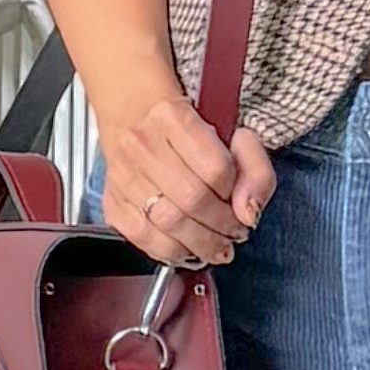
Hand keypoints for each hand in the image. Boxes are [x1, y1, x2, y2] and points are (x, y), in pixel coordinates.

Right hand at [97, 80, 274, 266]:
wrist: (140, 124)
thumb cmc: (190, 135)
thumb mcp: (235, 139)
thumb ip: (256, 172)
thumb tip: (249, 212)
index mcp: (173, 117)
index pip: (216, 168)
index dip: (235, 193)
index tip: (238, 201)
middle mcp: (141, 143)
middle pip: (191, 199)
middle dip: (221, 227)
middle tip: (233, 233)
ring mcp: (122, 174)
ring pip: (167, 223)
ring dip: (200, 244)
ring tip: (215, 246)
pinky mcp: (112, 202)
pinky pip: (143, 238)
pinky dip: (171, 251)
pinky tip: (187, 248)